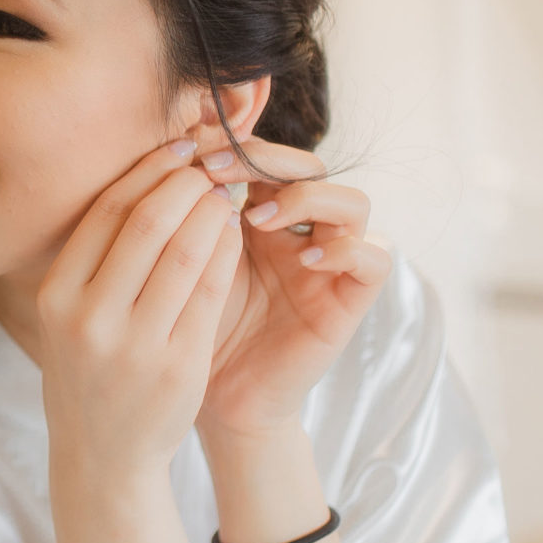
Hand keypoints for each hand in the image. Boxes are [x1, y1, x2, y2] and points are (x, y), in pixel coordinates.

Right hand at [37, 137, 245, 490]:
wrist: (104, 456)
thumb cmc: (90, 371)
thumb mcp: (70, 316)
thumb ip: (95, 260)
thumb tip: (142, 180)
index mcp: (57, 297)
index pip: (104, 213)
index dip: (146, 172)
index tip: (175, 150)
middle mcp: (89, 318)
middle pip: (145, 224)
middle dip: (184, 183)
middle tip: (209, 164)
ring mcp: (135, 345)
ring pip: (185, 252)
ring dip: (212, 211)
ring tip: (227, 192)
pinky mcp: (179, 365)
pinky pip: (211, 291)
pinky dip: (227, 251)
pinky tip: (235, 233)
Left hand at [193, 136, 391, 451]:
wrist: (213, 397)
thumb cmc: (188, 327)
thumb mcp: (180, 261)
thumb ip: (183, 213)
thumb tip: (168, 146)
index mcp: (257, 213)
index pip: (263, 155)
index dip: (232, 144)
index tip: (189, 147)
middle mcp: (300, 231)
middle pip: (309, 166)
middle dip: (265, 158)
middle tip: (217, 170)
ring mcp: (330, 262)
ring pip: (352, 202)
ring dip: (307, 198)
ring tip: (260, 217)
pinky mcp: (351, 299)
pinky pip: (374, 257)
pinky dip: (347, 249)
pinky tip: (306, 259)